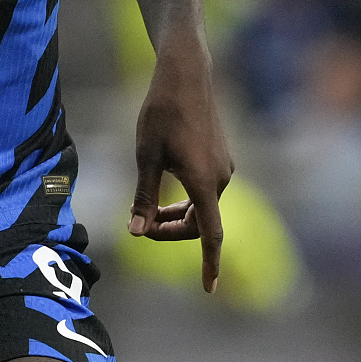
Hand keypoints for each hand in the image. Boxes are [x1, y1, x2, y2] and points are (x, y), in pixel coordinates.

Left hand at [127, 39, 232, 291]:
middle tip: (141, 229)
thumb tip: (137, 232)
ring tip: (148, 213)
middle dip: (173, 232)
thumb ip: (144, 197)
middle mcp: (220, 178)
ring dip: (179, 216)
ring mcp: (223, 167)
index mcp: (204, 182)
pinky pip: (206, 191)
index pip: (210, 233)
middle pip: (202, 223)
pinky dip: (187, 200)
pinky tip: (163, 190)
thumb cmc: (162, 112)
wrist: (185, 74)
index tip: (209, 287)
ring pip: (203, 207)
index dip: (209, 263)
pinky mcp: (220, 157)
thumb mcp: (146, 156)